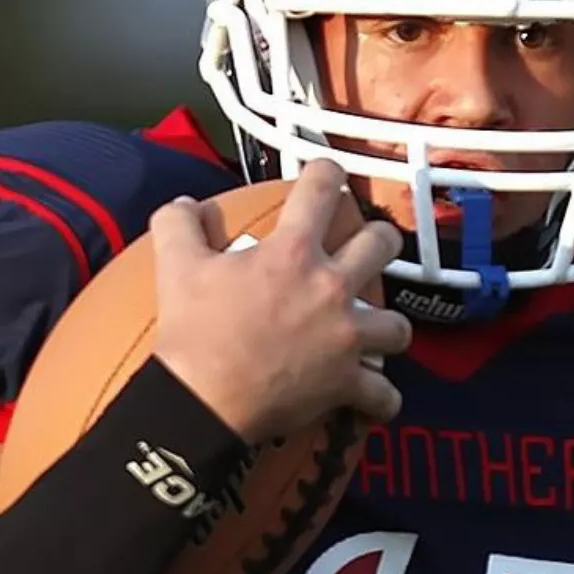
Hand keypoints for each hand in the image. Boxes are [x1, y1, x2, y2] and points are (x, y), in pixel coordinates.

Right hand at [150, 159, 411, 442]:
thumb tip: (190, 204)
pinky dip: (380, 399)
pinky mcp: (348, 383)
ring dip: (390, 327)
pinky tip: (375, 399)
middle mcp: (331, 286)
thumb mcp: (174, 264)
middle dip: (379, 241)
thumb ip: (180, 222)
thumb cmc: (193, 332)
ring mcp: (347, 337)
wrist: (204, 400)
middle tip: (365, 249)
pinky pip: (384, 395)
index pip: (322, 187)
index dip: (327, 173)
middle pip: (382, 244)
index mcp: (292, 250)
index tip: (326, 177)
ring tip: (376, 331)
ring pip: (399, 325)